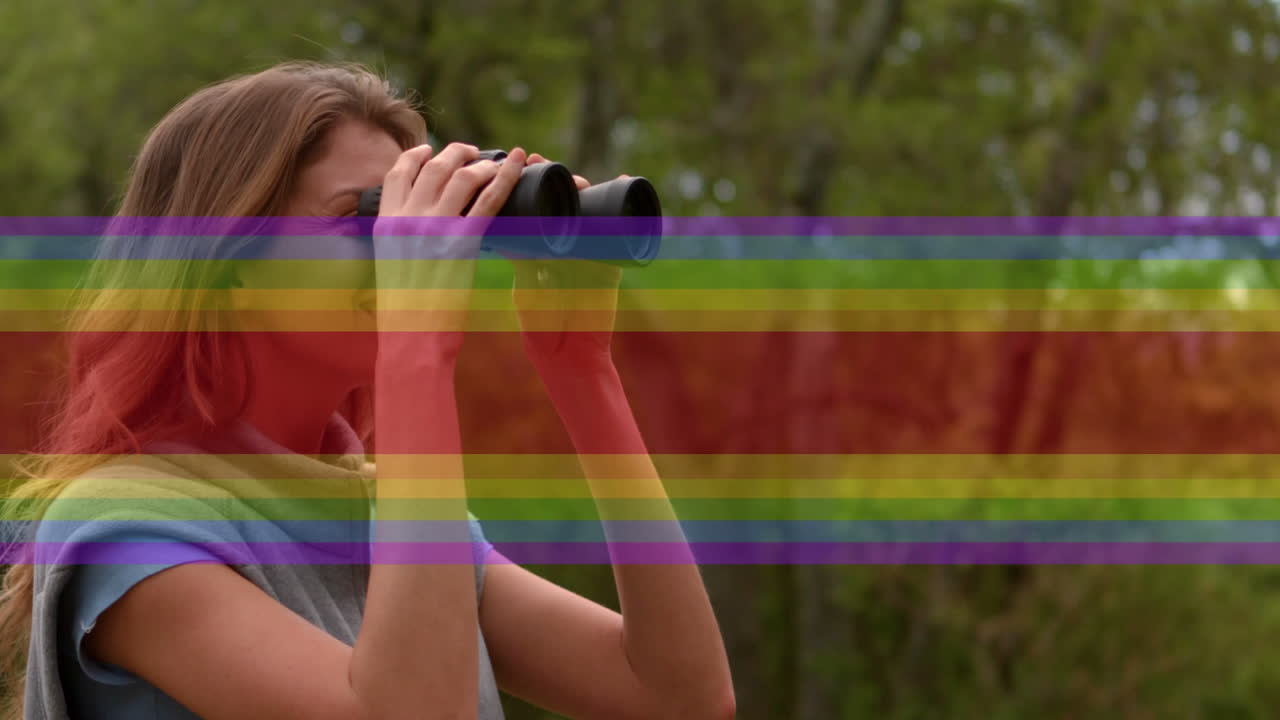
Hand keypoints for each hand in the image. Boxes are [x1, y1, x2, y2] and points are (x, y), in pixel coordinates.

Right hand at [373, 143, 526, 364]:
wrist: (412, 336)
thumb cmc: (404, 310)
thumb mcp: (389, 266)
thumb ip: (400, 240)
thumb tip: (419, 228)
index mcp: (385, 224)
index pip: (397, 173)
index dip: (416, 156)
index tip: (430, 151)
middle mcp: (407, 219)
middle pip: (433, 167)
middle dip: (455, 153)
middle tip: (471, 153)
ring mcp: (435, 228)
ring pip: (462, 176)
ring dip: (481, 163)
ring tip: (495, 162)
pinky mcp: (462, 242)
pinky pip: (489, 199)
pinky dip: (506, 177)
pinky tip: (517, 164)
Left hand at [511, 154, 623, 371]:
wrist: (571, 355)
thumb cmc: (542, 327)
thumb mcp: (527, 288)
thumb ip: (520, 262)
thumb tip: (499, 237)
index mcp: (543, 251)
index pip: (536, 209)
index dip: (526, 184)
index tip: (514, 163)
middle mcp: (567, 246)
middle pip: (563, 203)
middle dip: (554, 178)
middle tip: (539, 160)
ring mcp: (591, 252)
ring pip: (589, 210)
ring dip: (583, 187)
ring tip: (574, 174)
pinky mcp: (613, 262)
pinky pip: (620, 230)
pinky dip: (624, 204)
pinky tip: (624, 180)